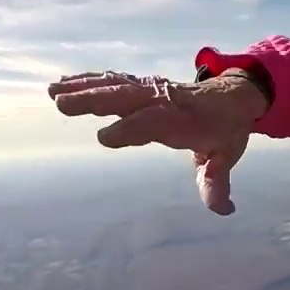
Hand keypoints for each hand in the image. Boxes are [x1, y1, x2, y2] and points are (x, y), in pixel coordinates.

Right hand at [47, 70, 269, 214]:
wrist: (235, 96)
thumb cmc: (226, 130)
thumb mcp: (227, 156)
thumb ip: (218, 182)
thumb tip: (224, 210)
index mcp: (184, 121)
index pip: (155, 123)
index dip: (132, 129)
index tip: (105, 137)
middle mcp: (165, 102)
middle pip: (129, 98)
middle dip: (97, 100)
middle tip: (62, 104)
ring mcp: (153, 91)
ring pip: (118, 86)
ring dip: (85, 87)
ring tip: (53, 92)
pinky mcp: (144, 86)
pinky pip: (116, 80)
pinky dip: (90, 80)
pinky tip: (63, 83)